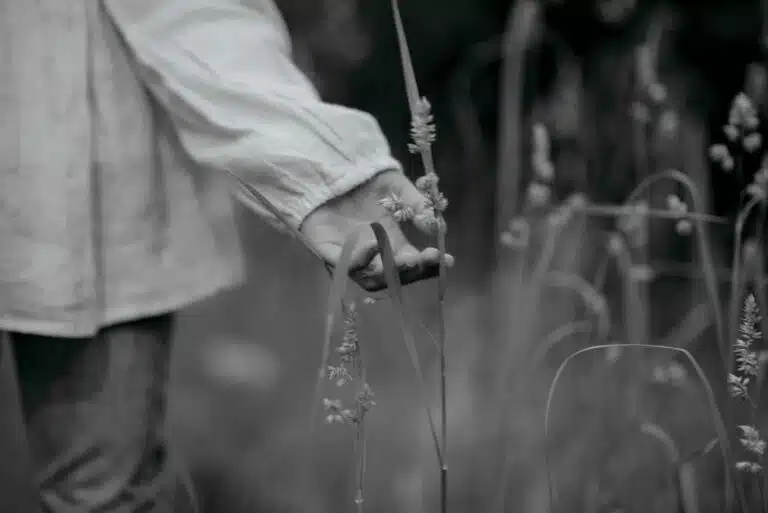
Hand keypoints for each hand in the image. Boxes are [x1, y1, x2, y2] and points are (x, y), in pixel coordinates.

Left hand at [300, 169, 453, 290]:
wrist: (331, 168)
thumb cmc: (366, 181)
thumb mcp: (398, 188)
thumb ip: (417, 205)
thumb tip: (436, 227)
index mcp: (392, 243)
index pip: (415, 263)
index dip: (431, 266)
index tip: (447, 259)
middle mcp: (374, 255)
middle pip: (395, 276)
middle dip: (412, 271)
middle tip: (426, 259)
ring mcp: (351, 256)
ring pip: (371, 278)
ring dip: (390, 272)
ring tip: (406, 258)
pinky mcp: (328, 252)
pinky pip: (345, 265)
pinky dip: (360, 260)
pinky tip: (374, 245)